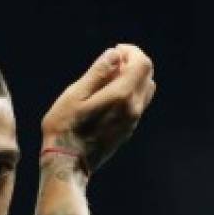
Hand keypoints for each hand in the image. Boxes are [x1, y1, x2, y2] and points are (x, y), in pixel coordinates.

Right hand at [41, 44, 156, 173]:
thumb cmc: (65, 127)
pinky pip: (138, 104)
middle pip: (147, 74)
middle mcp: (133, 109)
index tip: (114, 53)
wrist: (68, 163)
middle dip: (132, 62)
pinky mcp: (128, 130)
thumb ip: (98, 72)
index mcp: (121, 96)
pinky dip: (129, 93)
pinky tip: (108, 97)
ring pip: (145, 89)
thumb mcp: (76, 94)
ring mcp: (133, 121)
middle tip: (110, 64)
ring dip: (132, 78)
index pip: (142, 63)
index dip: (131, 51)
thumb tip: (115, 54)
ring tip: (108, 80)